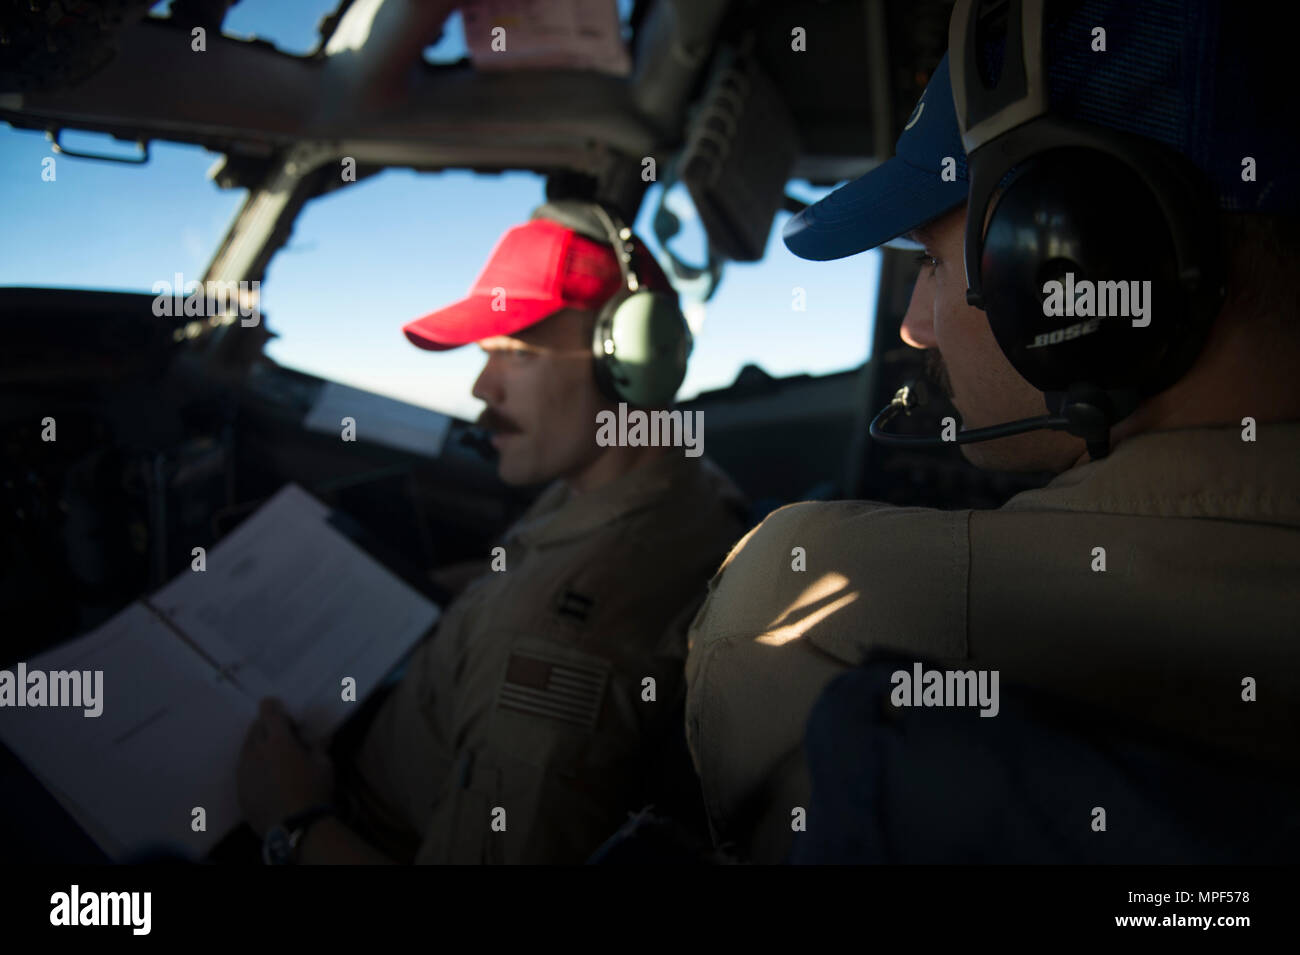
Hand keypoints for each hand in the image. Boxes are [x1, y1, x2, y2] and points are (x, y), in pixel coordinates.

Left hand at [237, 698, 334, 837]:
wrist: (295, 827)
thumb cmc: (314, 791)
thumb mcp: (325, 765)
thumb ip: (319, 747)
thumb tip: (321, 737)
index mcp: (278, 741)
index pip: (269, 713)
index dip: (272, 706)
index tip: (277, 706)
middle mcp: (256, 752)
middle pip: (255, 729)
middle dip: (265, 727)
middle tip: (279, 735)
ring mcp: (244, 772)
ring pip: (246, 750)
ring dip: (257, 747)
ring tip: (271, 758)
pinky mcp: (240, 791)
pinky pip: (244, 771)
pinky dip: (253, 769)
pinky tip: (265, 780)